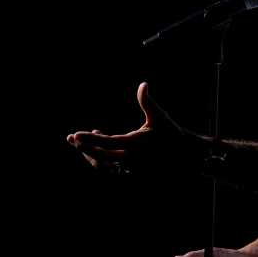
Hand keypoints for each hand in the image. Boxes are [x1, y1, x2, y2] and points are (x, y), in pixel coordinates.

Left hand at [67, 82, 196, 173]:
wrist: (185, 155)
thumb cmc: (172, 134)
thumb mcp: (160, 117)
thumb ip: (147, 102)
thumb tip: (143, 85)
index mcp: (136, 144)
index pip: (107, 143)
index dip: (89, 139)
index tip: (75, 134)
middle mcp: (131, 158)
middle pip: (101, 157)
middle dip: (84, 148)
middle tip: (72, 138)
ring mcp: (131, 167)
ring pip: (104, 165)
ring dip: (91, 154)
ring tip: (82, 142)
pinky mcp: (131, 171)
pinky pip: (111, 168)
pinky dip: (101, 159)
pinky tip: (98, 147)